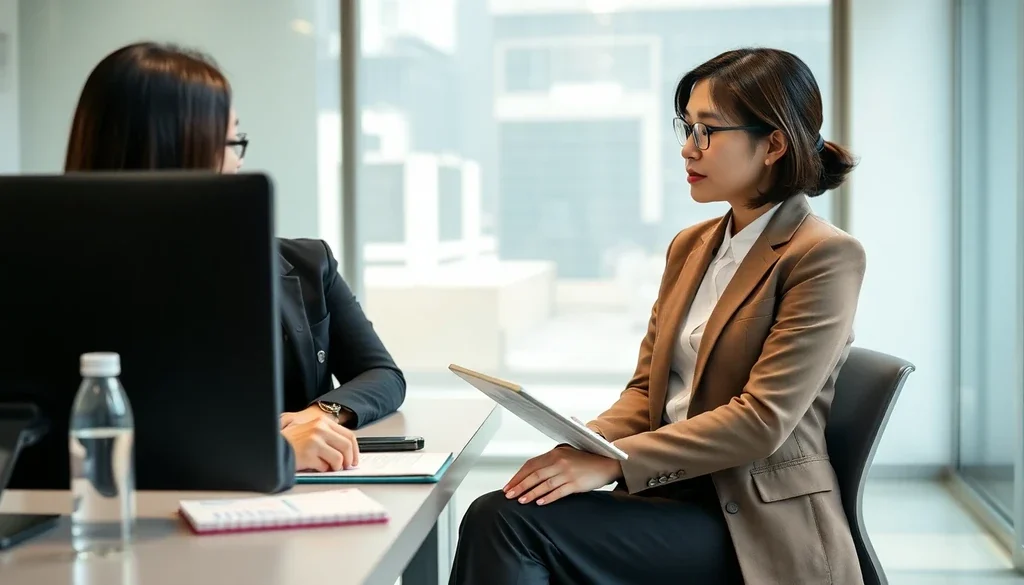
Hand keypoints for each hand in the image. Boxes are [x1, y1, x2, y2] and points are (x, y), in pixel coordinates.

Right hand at [280, 406, 359, 471]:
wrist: (273, 446)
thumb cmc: (292, 442)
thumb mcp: (311, 432)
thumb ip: (328, 437)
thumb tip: (348, 452)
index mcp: (322, 422)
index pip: (349, 435)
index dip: (355, 450)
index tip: (354, 459)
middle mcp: (319, 428)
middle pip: (347, 446)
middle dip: (349, 460)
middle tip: (345, 467)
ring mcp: (314, 440)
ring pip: (339, 459)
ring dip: (335, 467)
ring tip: (326, 467)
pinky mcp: (308, 453)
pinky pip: (325, 467)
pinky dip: (321, 470)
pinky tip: (313, 466)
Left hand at [503, 445, 621, 505]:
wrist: (606, 463)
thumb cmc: (584, 460)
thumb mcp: (566, 454)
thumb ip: (550, 460)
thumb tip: (531, 472)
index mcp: (555, 453)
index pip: (531, 465)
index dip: (518, 476)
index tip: (509, 485)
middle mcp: (559, 462)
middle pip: (534, 475)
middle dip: (520, 486)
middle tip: (509, 495)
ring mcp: (568, 473)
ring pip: (544, 484)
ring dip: (531, 493)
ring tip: (521, 501)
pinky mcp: (576, 484)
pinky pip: (559, 492)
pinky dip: (548, 498)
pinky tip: (540, 503)